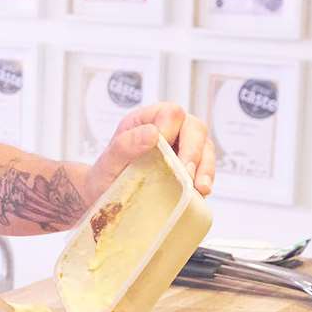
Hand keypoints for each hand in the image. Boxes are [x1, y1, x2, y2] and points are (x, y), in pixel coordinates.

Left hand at [83, 102, 215, 202]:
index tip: (164, 152)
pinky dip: (205, 178)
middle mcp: (166, 130)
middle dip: (193, 151)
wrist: (105, 198)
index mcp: (144, 121)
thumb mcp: (108, 162)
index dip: (171, 130)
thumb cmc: (105, 177)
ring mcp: (181, 147)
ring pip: (205, 147)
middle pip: (195, 127)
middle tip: (185, 173)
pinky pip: (206, 167)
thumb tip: (153, 133)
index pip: (170, 112)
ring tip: (200, 188)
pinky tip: (199, 192)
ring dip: (205, 167)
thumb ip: (125, 145)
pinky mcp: (189, 167)